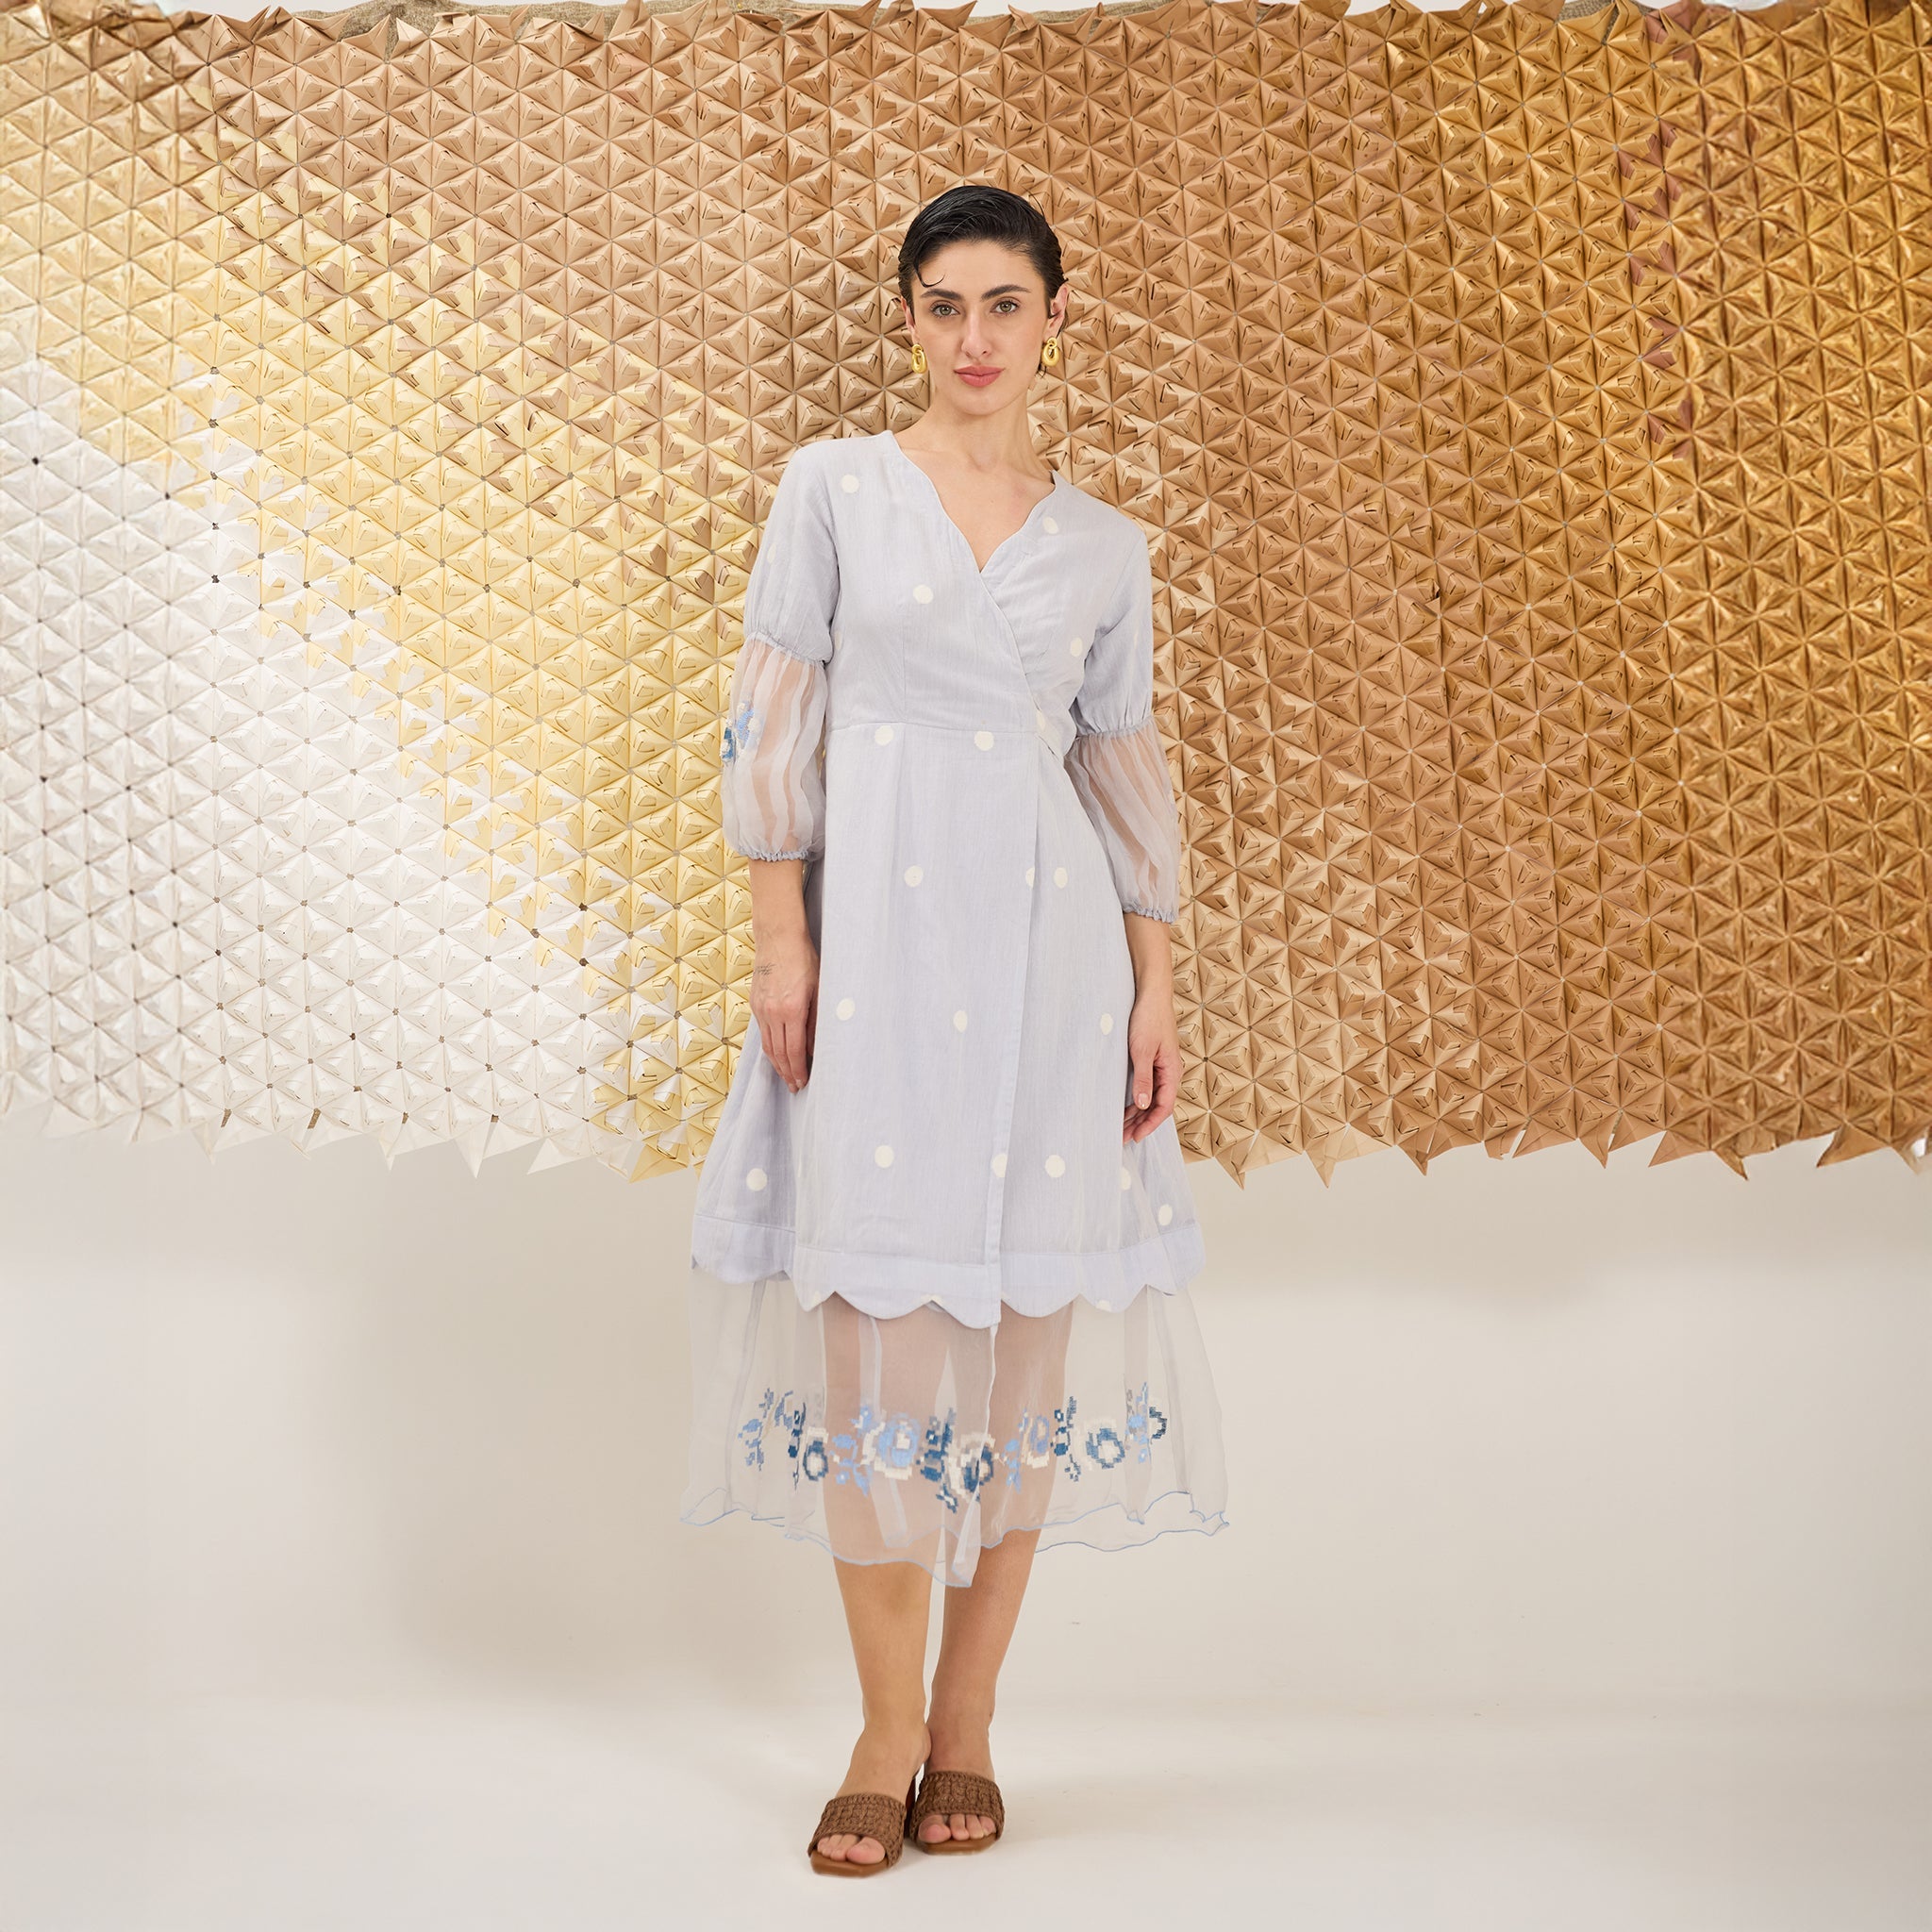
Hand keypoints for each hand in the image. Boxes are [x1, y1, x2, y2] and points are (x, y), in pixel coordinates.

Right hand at [751, 924, 818, 1092]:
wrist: (779, 938)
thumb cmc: (804, 960)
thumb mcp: (819, 990)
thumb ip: (816, 1021)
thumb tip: (814, 1048)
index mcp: (791, 1010)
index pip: (794, 1051)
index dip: (798, 1070)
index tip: (802, 1082)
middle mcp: (773, 1012)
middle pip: (778, 1053)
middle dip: (787, 1073)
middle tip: (795, 1087)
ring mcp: (761, 1009)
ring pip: (767, 1045)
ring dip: (776, 1064)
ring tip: (785, 1076)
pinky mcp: (755, 1004)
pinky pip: (762, 1033)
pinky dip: (769, 1048)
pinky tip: (776, 1054)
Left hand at [1123, 986, 1180, 1141]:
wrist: (1151, 995)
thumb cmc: (1149, 1019)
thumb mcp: (1142, 1050)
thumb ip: (1143, 1079)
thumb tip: (1143, 1105)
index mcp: (1171, 1071)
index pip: (1164, 1107)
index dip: (1150, 1124)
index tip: (1136, 1137)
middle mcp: (1169, 1072)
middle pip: (1157, 1106)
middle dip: (1141, 1123)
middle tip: (1123, 1138)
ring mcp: (1161, 1067)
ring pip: (1150, 1098)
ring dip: (1137, 1113)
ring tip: (1120, 1127)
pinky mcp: (1152, 1061)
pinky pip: (1147, 1087)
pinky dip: (1136, 1099)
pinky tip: (1125, 1107)